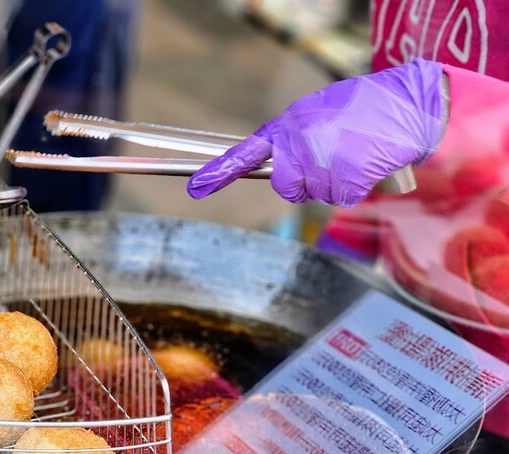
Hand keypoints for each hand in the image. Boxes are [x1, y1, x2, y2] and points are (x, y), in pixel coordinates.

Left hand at [187, 58, 446, 207]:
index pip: (246, 153)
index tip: (195, 187)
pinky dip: (357, 187)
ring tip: (356, 153)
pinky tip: (368, 164)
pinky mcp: (344, 181)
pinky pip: (342, 198)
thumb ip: (296, 138)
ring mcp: (320, 165)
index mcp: (289, 126)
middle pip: (286, 187)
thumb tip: (284, 168)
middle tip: (332, 160)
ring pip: (317, 194)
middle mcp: (299, 146)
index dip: (219, 172)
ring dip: (336, 182)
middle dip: (304, 182)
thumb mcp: (319, 113)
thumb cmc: (364, 107)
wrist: (409, 104)